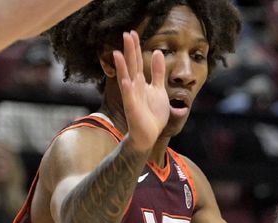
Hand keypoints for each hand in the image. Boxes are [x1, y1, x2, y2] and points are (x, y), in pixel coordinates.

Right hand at [113, 31, 170, 152]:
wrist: (149, 134)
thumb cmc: (153, 113)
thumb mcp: (159, 89)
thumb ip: (158, 72)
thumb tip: (157, 52)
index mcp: (140, 82)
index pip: (136, 61)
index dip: (135, 47)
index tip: (133, 32)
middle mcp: (134, 87)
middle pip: (131, 66)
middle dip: (129, 51)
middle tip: (127, 34)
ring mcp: (132, 97)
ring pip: (127, 79)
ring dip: (122, 67)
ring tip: (117, 53)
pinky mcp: (133, 109)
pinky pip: (129, 97)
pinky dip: (128, 89)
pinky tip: (126, 80)